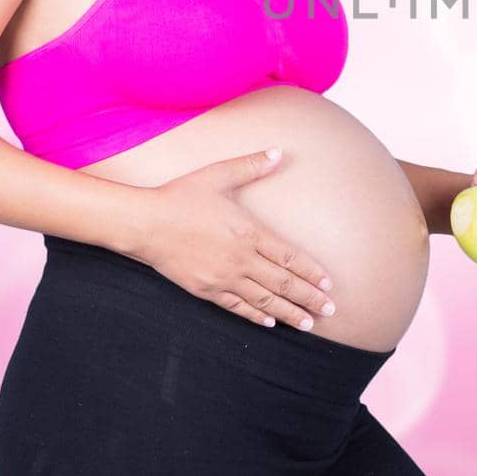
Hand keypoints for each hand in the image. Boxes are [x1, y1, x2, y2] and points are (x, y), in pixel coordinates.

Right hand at [130, 147, 339, 331]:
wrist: (145, 223)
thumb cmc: (182, 196)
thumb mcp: (219, 174)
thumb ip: (251, 166)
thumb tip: (279, 152)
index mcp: (249, 232)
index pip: (290, 258)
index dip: (312, 272)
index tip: (330, 284)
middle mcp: (241, 259)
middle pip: (283, 284)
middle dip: (310, 298)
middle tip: (331, 310)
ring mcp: (223, 277)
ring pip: (264, 301)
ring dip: (289, 313)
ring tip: (308, 323)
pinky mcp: (205, 290)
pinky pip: (237, 307)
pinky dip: (256, 316)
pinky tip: (270, 323)